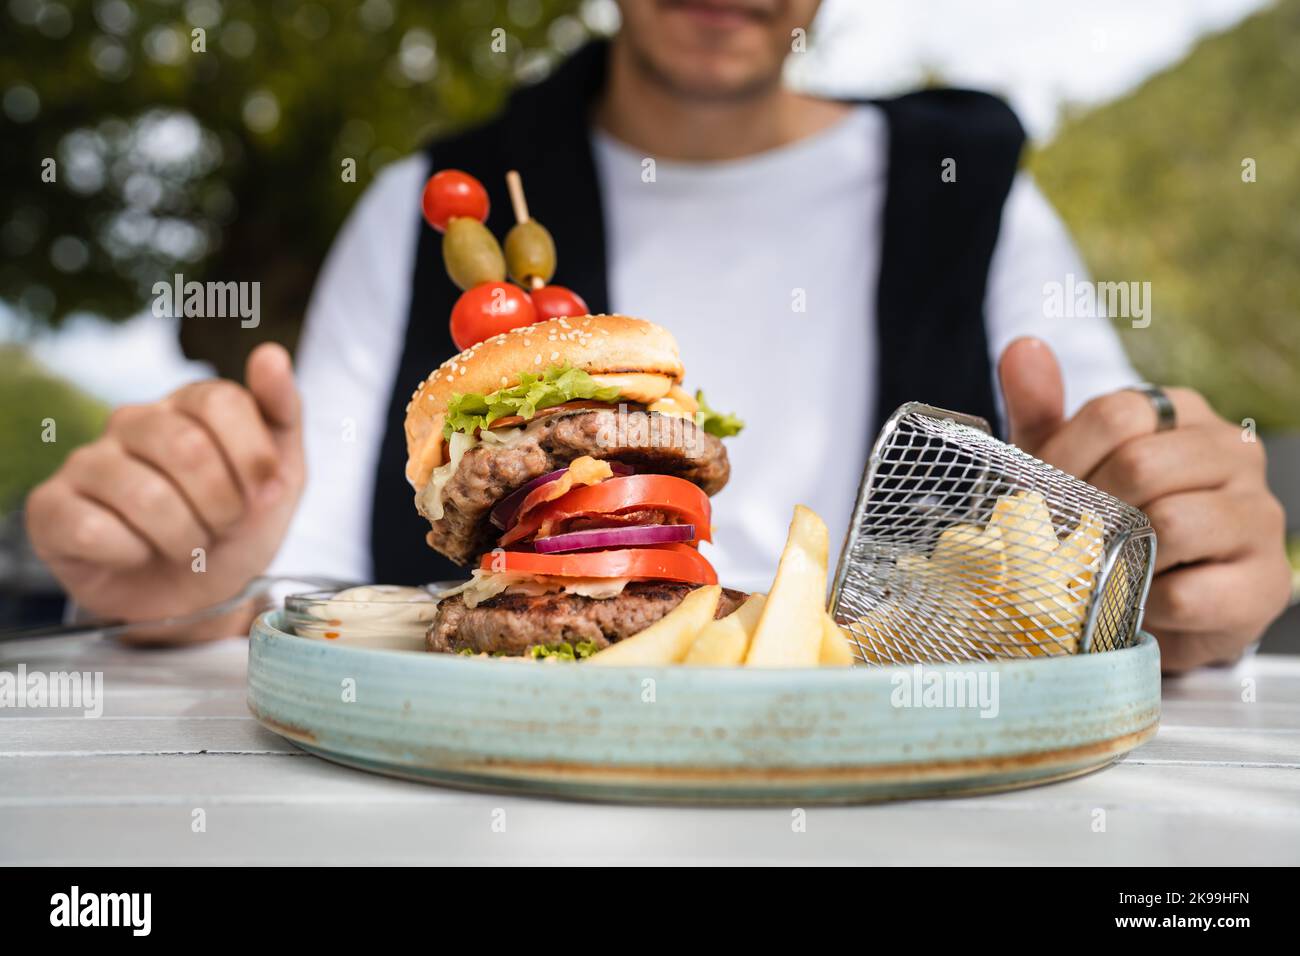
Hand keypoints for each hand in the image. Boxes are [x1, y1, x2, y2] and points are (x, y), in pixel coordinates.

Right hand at [25, 343, 305, 638]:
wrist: (198, 595)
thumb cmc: (235, 528)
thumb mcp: (282, 475)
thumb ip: (282, 412)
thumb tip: (271, 354)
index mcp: (188, 405)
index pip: (221, 401)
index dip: (253, 458)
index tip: (265, 494)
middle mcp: (132, 422)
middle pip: (187, 448)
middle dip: (223, 505)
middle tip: (223, 526)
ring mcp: (87, 462)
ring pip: (145, 496)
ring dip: (185, 538)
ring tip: (186, 545)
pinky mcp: (51, 507)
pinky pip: (94, 529)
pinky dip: (132, 554)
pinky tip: (137, 553)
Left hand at [999, 337, 1290, 672]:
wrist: (1158, 602)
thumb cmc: (1106, 518)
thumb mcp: (1065, 464)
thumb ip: (1042, 409)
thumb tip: (1023, 347)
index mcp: (1182, 413)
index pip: (1116, 413)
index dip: (1063, 460)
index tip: (1037, 496)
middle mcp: (1233, 452)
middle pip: (1141, 465)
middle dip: (1087, 509)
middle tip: (1060, 540)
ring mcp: (1258, 515)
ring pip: (1170, 524)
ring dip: (1118, 558)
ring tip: (1100, 571)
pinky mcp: (1264, 583)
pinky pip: (1188, 593)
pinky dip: (1145, 606)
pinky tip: (1136, 605)